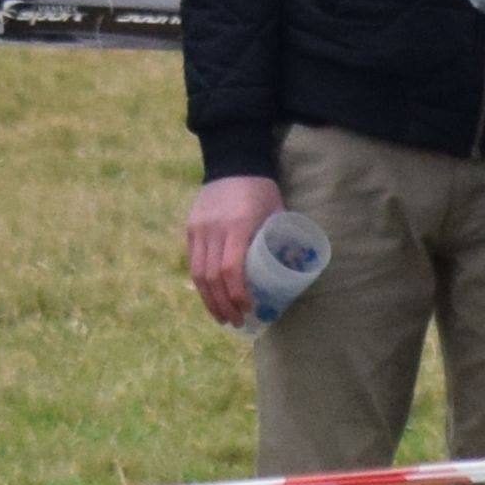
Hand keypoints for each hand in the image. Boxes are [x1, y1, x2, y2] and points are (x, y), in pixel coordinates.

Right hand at [184, 172, 278, 328]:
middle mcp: (213, 228)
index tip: (248, 309)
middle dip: (223, 304)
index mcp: (237, 225)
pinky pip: (193, 262)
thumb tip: (293, 273)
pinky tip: (210, 298)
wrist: (233, 162)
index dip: (237, 295)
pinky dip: (201, 284)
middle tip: (236, 322)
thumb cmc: (262, 191)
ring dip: (209, 300)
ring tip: (222, 317)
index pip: (230, 269)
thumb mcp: (277, 214)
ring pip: (198, 273)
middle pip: (212, 277)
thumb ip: (281, 241)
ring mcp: (198, 228)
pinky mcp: (191, 228)